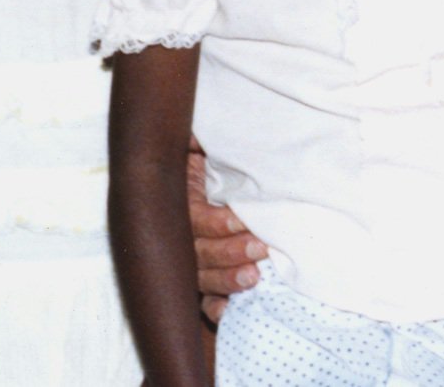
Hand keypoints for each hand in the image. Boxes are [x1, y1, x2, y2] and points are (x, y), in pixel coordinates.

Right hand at [187, 146, 265, 320]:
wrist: (214, 169)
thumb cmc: (214, 156)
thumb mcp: (203, 143)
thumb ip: (197, 140)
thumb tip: (195, 133)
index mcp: (183, 202)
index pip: (196, 220)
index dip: (217, 223)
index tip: (242, 219)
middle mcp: (183, 234)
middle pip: (199, 253)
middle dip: (229, 254)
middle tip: (260, 248)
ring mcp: (192, 256)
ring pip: (202, 277)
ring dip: (228, 280)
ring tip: (255, 278)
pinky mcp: (204, 273)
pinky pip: (202, 297)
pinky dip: (215, 306)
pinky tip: (229, 310)